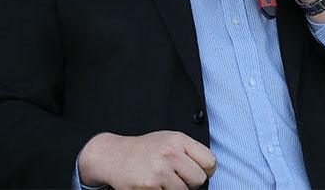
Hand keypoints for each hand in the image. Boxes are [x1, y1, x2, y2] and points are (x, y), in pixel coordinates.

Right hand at [78, 131, 215, 189]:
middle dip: (190, 182)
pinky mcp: (149, 187)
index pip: (210, 162)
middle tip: (175, 177)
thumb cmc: (145, 150)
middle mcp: (169, 153)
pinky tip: (152, 185)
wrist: (114, 156)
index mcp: (178, 139)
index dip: (205, 170)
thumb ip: (189, 152)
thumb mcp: (168, 141)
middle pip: (199, 179)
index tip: (194, 170)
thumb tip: (209, 171)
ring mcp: (159, 170)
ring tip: (162, 180)